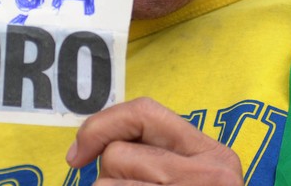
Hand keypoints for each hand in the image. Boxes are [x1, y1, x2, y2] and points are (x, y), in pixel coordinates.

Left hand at [66, 97, 242, 184]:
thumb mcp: (190, 179)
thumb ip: (157, 155)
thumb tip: (88, 147)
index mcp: (214, 155)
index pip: (145, 112)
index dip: (102, 125)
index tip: (77, 154)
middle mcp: (209, 174)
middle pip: (118, 154)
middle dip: (109, 179)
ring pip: (106, 183)